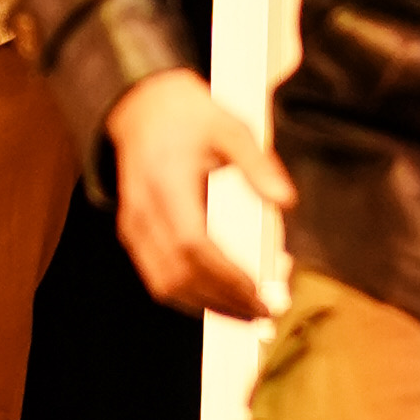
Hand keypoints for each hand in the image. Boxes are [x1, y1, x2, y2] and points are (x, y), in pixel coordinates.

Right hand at [103, 65, 294, 321]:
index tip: (260, 293)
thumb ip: (257, 164)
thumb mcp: (229, 127)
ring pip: (164, 285)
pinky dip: (190, 295)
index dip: (225, 276)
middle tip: (265, 313)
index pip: (193, 244)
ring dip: (207, 306)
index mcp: (166, 183)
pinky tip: (221, 298)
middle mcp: (142, 210)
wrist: (139, 106)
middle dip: (223, 302)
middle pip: (178, 275)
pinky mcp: (133, 234)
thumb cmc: (188, 116)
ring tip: (248, 314)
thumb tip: (287, 202)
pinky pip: (157, 277)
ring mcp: (133, 225)